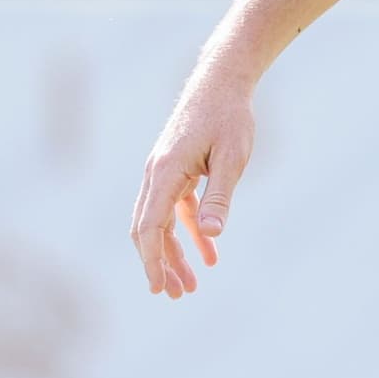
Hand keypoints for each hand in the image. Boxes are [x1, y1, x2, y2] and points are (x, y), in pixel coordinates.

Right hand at [131, 63, 255, 298]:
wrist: (223, 82)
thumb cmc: (229, 117)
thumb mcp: (232, 158)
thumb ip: (220, 197)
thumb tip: (212, 235)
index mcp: (166, 172)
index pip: (150, 226)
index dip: (152, 261)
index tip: (158, 288)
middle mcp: (157, 173)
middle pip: (147, 229)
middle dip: (158, 265)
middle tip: (174, 296)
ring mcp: (164, 172)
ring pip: (160, 223)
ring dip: (173, 255)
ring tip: (190, 286)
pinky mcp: (177, 170)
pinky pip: (177, 210)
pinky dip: (190, 233)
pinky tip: (209, 255)